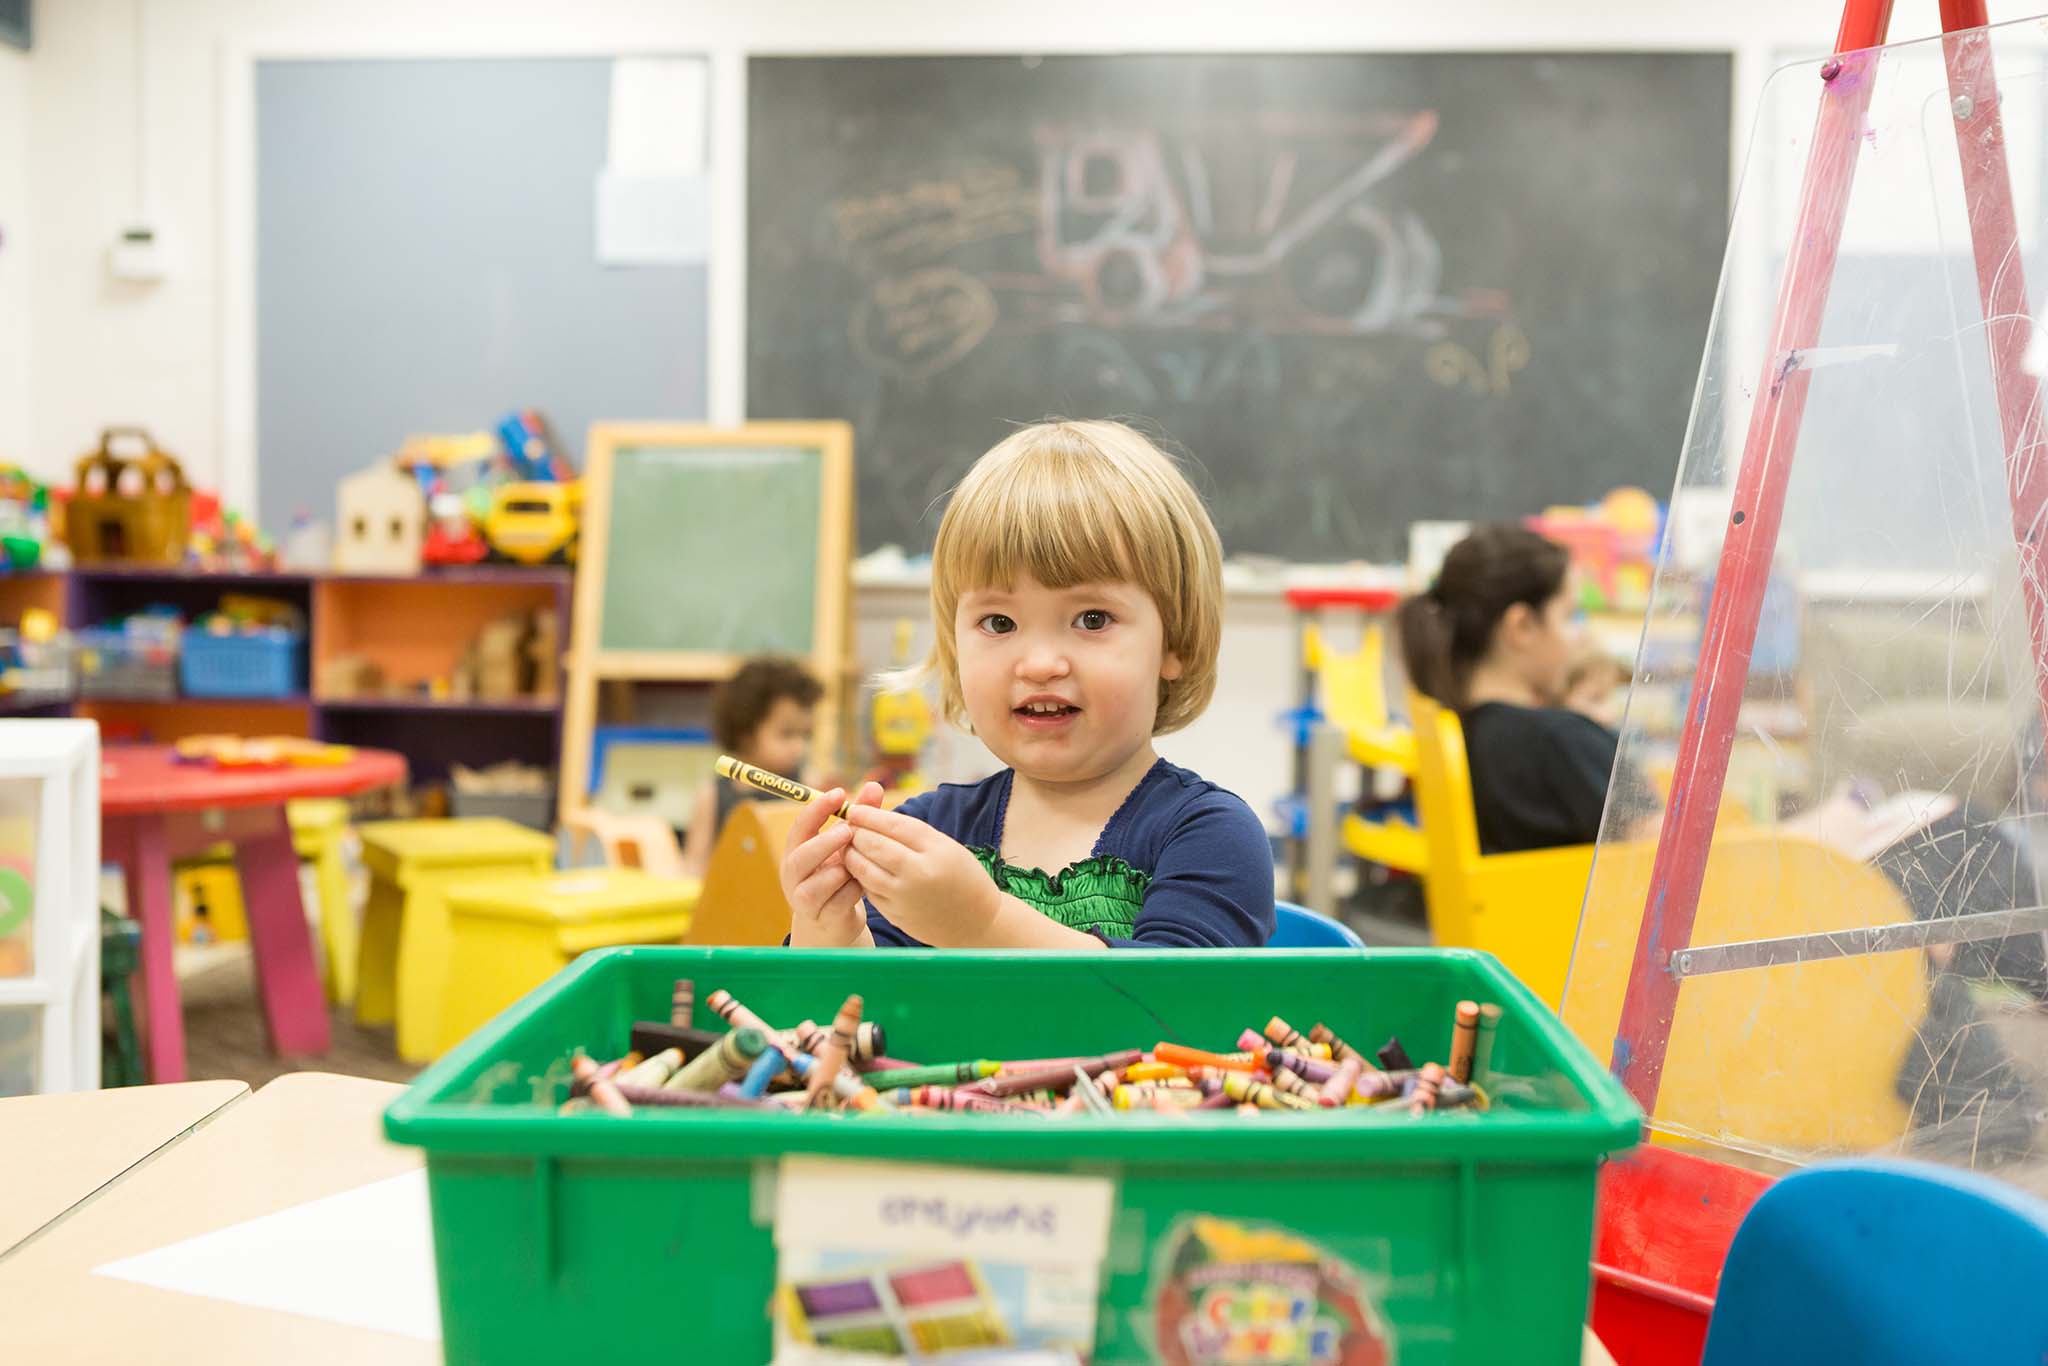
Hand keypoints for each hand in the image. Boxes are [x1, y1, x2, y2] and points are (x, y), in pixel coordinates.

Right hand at [780, 782, 883, 946]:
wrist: (833, 920)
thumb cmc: (838, 873)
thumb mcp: (846, 844)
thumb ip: (858, 817)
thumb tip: (874, 784)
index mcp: (796, 849)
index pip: (801, 825)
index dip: (818, 809)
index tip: (840, 793)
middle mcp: (793, 873)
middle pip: (802, 856)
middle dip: (827, 842)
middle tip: (849, 832)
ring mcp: (802, 897)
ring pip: (822, 881)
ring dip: (845, 870)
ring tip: (859, 865)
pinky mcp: (819, 917)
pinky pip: (839, 901)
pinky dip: (854, 891)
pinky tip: (862, 886)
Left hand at [842, 803, 1001, 945]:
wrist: (975, 922)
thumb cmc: (962, 877)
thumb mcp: (946, 847)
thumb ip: (913, 833)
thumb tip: (874, 818)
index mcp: (936, 850)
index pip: (894, 825)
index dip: (870, 815)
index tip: (856, 809)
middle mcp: (919, 873)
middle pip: (875, 845)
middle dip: (856, 832)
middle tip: (849, 825)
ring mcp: (904, 896)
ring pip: (863, 868)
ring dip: (851, 853)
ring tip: (850, 845)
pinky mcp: (895, 914)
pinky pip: (868, 889)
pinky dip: (860, 875)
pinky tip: (860, 866)